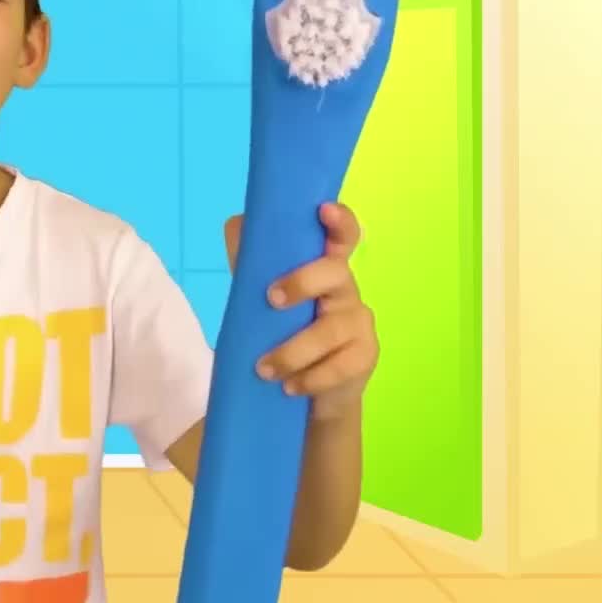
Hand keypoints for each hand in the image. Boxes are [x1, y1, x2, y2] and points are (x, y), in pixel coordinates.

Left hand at [223, 202, 375, 421]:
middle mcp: (345, 289)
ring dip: (293, 350)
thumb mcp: (261, 299)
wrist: (306, 392)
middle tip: (271, 299)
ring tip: (264, 370)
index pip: (340, 236)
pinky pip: (340, 365)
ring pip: (331, 328)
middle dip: (303, 281)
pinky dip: (310, 378)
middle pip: (336, 272)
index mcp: (322, 268)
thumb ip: (251, 264)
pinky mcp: (364, 357)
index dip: (339, 221)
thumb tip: (237, 224)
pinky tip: (290, 387)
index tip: (324, 210)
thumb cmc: (282, 333)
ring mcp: (359, 323)